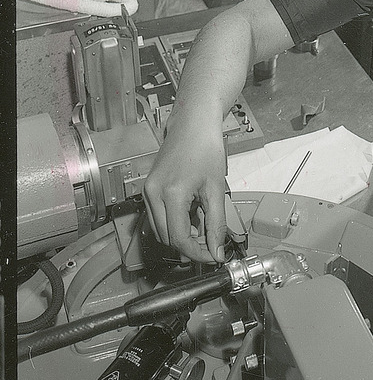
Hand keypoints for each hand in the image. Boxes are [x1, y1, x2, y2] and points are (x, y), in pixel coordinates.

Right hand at [143, 118, 227, 262]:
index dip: (197, 252)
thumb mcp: (216, 188)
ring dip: (180, 236)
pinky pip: (158, 216)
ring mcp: (147, 191)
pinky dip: (174, 223)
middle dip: (189, 246)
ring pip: (160, 230)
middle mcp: (153, 194)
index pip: (178, 238)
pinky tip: (191, 215)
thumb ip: (216, 223)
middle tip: (210, 245)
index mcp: (171, 193)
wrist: (193, 124)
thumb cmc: (205, 147)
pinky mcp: (148, 188)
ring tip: (203, 228)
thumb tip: (217, 250)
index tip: (212, 255)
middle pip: (166, 238)